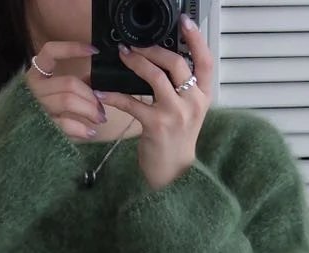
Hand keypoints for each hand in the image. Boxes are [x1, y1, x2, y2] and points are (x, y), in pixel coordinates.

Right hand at [25, 39, 109, 140]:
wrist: (16, 136)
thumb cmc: (38, 110)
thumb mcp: (50, 92)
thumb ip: (69, 85)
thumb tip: (93, 84)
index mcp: (36, 73)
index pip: (51, 52)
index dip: (72, 48)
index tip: (94, 51)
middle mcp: (33, 88)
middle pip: (69, 83)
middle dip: (90, 95)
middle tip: (101, 107)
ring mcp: (36, 107)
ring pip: (68, 101)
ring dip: (89, 110)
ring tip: (100, 118)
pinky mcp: (41, 126)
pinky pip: (64, 125)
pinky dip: (81, 129)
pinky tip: (90, 132)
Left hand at [97, 14, 212, 190]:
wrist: (173, 174)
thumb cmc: (177, 140)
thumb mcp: (188, 112)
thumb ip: (182, 88)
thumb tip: (161, 61)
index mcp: (203, 96)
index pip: (206, 62)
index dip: (196, 39)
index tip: (185, 22)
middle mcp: (192, 103)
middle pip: (176, 64)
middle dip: (153, 50)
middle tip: (136, 45)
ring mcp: (175, 114)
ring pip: (155, 78)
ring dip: (136, 63)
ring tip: (123, 56)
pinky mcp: (156, 126)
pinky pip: (133, 103)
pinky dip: (115, 95)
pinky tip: (103, 91)